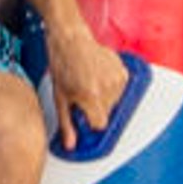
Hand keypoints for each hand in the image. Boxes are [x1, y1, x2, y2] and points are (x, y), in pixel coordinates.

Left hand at [46, 26, 126, 153]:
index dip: (90, 120)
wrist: (70, 39)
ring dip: (104, 97)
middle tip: (82, 93)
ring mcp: (117, 78)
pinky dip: (110, 86)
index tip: (84, 114)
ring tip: (89, 82)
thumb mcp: (60, 98)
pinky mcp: (122, 71)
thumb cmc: (62, 64)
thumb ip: (67, 124)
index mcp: (90, 96)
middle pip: (107, 113)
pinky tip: (98, 76)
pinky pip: (120, 89)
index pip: (100, 124)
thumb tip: (70, 144)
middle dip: (96, 108)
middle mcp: (107, 88)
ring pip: (115, 102)